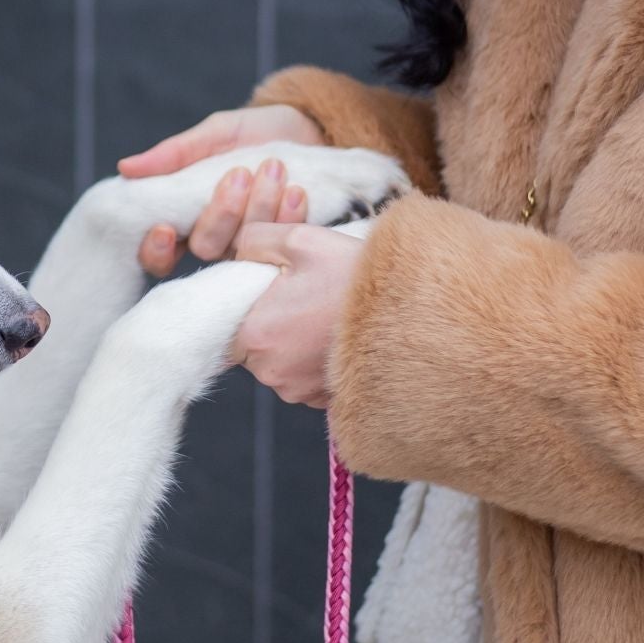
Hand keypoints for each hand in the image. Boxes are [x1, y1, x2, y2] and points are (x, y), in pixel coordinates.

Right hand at [118, 104, 324, 276]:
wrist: (314, 131)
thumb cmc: (258, 132)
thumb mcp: (218, 133)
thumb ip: (176, 153)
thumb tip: (125, 167)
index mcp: (188, 214)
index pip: (158, 253)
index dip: (155, 250)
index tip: (163, 228)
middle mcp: (219, 237)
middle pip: (205, 248)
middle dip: (222, 214)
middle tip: (240, 173)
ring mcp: (254, 246)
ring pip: (244, 246)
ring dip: (259, 207)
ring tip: (274, 165)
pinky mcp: (289, 246)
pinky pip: (282, 244)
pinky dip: (289, 216)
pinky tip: (297, 191)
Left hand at [229, 223, 366, 408]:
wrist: (414, 312)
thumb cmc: (355, 276)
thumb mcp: (300, 240)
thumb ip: (255, 239)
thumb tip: (239, 249)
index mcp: (255, 335)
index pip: (229, 325)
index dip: (250, 306)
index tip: (274, 290)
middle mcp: (271, 373)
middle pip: (255, 346)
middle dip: (273, 323)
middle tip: (306, 296)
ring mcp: (299, 392)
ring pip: (281, 363)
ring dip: (296, 343)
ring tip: (327, 315)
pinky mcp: (324, 403)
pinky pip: (307, 379)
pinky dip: (317, 360)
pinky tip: (338, 336)